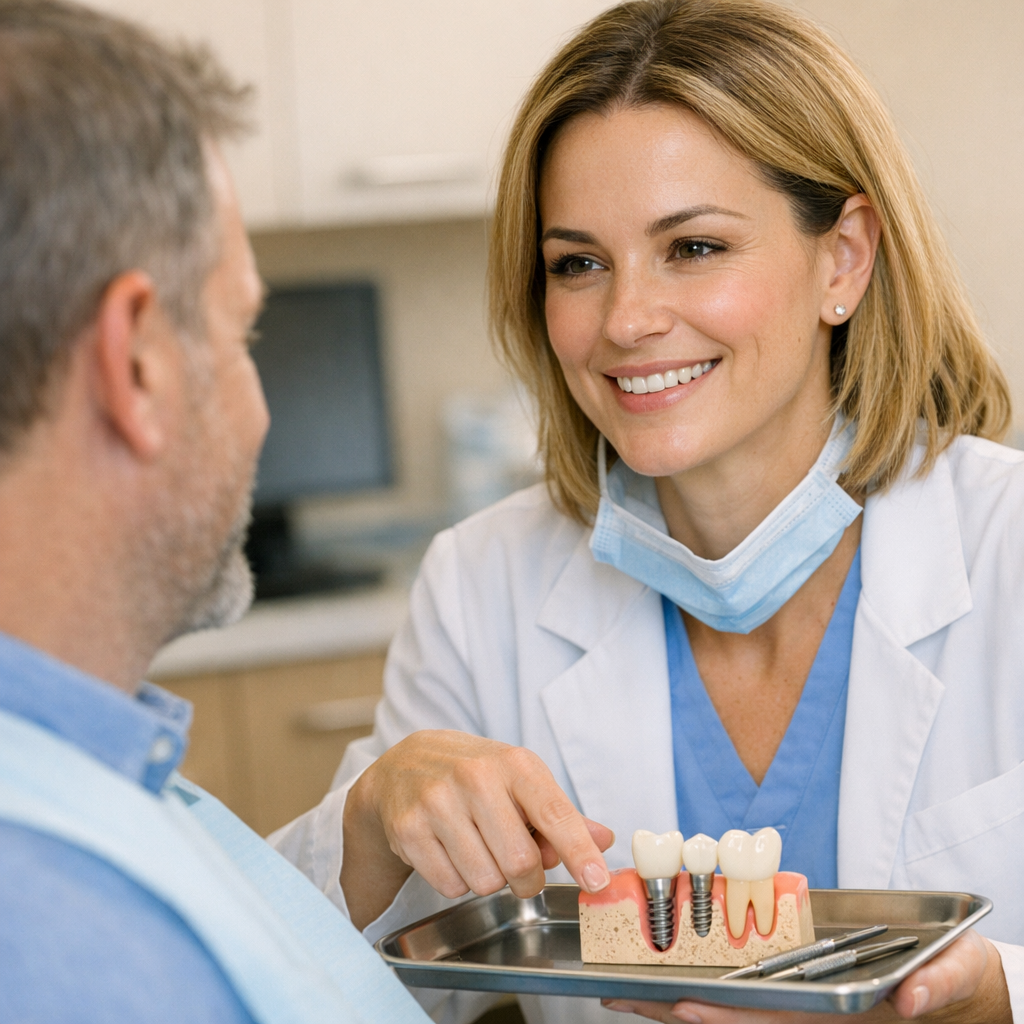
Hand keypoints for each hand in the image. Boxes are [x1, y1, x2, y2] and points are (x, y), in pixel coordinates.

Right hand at [341, 729, 613, 928]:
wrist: (402, 766)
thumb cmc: (474, 777)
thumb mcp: (520, 781)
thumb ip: (561, 815)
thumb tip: (603, 840)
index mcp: (513, 763)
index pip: (554, 813)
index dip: (578, 851)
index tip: (596, 880)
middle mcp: (474, 777)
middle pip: (520, 862)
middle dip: (526, 878)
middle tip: (518, 864)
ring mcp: (437, 802)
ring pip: (485, 881)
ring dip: (490, 879)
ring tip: (478, 850)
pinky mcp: (408, 829)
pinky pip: (450, 887)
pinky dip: (457, 881)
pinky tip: (450, 852)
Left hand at [601, 931, 1008, 1022]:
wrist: (955, 976)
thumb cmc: (950, 973)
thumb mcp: (954, 973)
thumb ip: (937, 984)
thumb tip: (910, 998)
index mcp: (837, 1011)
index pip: (774, 1018)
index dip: (728, 1015)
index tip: (683, 1005)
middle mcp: (808, 1011)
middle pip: (736, 1017)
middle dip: (678, 1012)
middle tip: (622, 998)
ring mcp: (796, 1002)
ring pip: (731, 1008)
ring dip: (676, 1004)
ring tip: (625, 993)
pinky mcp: (791, 987)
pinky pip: (742, 991)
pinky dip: (703, 985)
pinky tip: (665, 978)